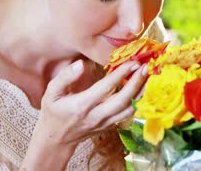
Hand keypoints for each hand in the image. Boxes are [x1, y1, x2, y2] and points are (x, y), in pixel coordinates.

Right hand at [21, 60, 146, 169]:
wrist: (56, 138)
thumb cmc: (54, 112)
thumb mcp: (51, 92)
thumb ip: (65, 77)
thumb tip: (81, 64)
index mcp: (81, 106)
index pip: (105, 88)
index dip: (120, 74)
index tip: (132, 62)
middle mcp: (96, 116)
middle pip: (123, 100)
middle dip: (136, 83)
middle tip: (146, 67)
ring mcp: (105, 123)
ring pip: (130, 109)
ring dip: (142, 92)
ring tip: (149, 76)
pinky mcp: (111, 126)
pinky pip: (128, 114)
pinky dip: (138, 101)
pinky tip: (143, 88)